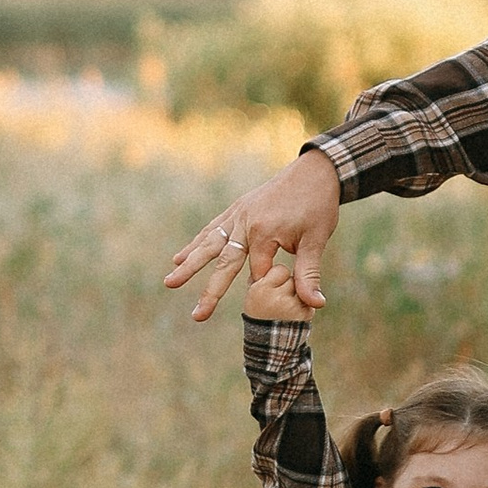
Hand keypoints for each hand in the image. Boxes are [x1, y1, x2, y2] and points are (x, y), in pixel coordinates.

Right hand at [166, 152, 342, 321]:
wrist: (314, 170)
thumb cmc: (318, 206)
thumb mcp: (316, 240)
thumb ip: (309, 274)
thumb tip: (316, 305)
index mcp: (264, 232)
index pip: (257, 273)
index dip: (263, 287)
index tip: (272, 297)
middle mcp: (244, 223)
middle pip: (223, 263)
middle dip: (209, 292)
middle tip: (197, 317)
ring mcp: (237, 214)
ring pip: (209, 244)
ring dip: (190, 264)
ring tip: (170, 281)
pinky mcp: (237, 208)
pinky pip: (212, 229)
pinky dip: (196, 243)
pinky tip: (180, 257)